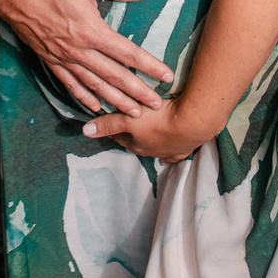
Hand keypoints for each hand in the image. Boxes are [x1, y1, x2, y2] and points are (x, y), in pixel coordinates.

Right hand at [0, 0, 173, 116]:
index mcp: (92, 31)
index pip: (127, 53)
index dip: (149, 66)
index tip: (166, 76)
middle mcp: (80, 51)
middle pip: (115, 76)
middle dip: (138, 92)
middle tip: (156, 105)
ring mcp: (64, 59)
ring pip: (95, 86)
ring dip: (115, 100)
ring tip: (133, 113)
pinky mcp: (50, 61)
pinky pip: (70, 85)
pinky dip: (84, 98)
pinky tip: (95, 107)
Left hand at [80, 98, 208, 162]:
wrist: (192, 122)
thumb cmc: (157, 119)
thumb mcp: (129, 118)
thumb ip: (108, 124)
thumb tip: (85, 131)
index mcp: (136, 143)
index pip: (120, 136)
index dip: (114, 129)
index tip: (110, 123)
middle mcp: (150, 150)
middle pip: (136, 143)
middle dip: (131, 137)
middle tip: (127, 129)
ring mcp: (168, 151)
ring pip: (155, 150)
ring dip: (149, 146)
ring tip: (145, 143)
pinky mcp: (184, 148)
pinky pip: (174, 155)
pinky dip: (168, 157)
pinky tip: (165, 159)